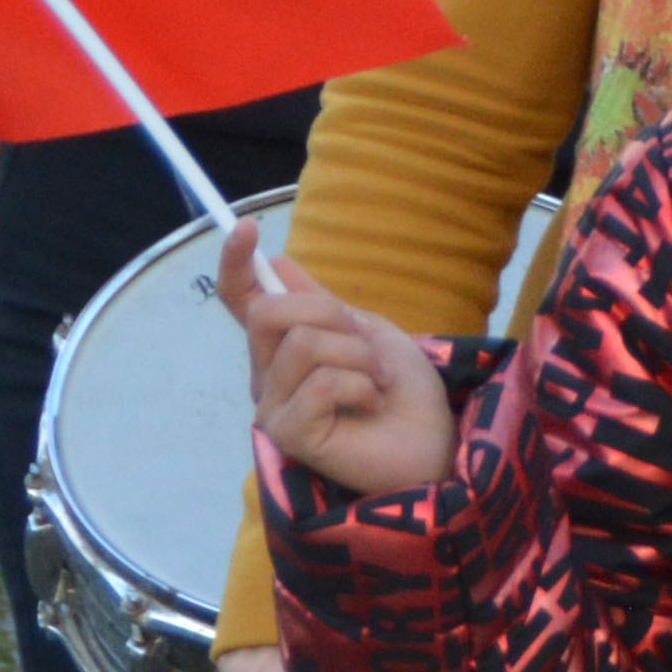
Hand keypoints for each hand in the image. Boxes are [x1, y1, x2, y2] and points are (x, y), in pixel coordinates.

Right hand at [225, 218, 452, 496]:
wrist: (434, 444)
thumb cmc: (405, 394)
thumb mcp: (370, 332)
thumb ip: (323, 304)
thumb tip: (279, 263)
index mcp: (284, 348)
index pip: (242, 301)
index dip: (236, 264)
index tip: (245, 227)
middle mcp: (268, 376)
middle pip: (270, 312)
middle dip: (331, 314)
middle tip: (367, 348)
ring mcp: (274, 407)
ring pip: (302, 344)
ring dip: (358, 356)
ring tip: (376, 383)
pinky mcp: (289, 433)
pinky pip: (319, 383)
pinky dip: (360, 387)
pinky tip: (370, 406)